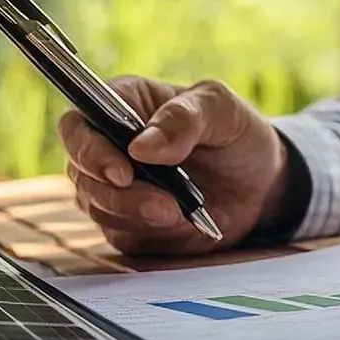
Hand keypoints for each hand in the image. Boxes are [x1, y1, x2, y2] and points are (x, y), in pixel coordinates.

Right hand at [58, 76, 290, 255]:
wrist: (261, 181)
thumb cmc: (236, 131)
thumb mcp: (220, 109)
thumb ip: (183, 118)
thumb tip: (140, 146)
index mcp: (123, 104)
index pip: (78, 125)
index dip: (88, 149)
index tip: (121, 171)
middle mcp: (110, 146)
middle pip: (82, 174)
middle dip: (119, 195)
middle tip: (163, 204)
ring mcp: (117, 188)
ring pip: (99, 208)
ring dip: (136, 216)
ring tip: (178, 215)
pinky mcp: (131, 223)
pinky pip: (123, 235)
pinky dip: (151, 235)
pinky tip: (183, 226)